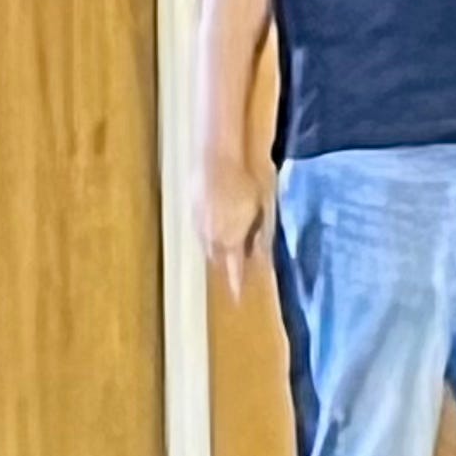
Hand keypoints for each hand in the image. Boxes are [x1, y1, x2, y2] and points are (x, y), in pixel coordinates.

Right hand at [199, 151, 272, 299]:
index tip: (237, 299)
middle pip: (217, 259)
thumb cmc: (246, 180)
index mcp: (231, 239)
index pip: (234, 270)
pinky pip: (199, 230)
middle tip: (235, 266)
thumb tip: (263, 256)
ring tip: (226, 245)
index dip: (236, 286)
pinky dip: (208, 234)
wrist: (216, 157)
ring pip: (206, 245)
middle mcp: (212, 236)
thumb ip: (263, 235)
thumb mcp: (264, 208)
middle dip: (226, 265)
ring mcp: (198, 223)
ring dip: (216, 250)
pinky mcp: (190, 209)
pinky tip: (214, 224)